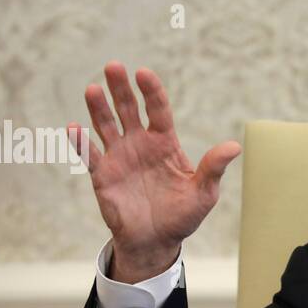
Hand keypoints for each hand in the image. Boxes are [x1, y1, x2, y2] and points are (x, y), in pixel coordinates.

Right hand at [69, 61, 240, 282]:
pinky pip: (90, 155)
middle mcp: (139, 144)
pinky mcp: (103, 175)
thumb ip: (213, 168)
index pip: (158, 110)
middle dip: (121, 89)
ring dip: (98, 108)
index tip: (143, 73)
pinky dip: (81, 143)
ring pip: (106, 125)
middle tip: (113, 66)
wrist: (156, 242)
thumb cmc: (182, 216)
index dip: (151, 91)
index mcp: (164, 143)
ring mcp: (119, 157)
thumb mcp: (204, 193)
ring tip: (93, 89)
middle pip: (128, 109)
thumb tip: (234, 147)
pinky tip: (73, 128)